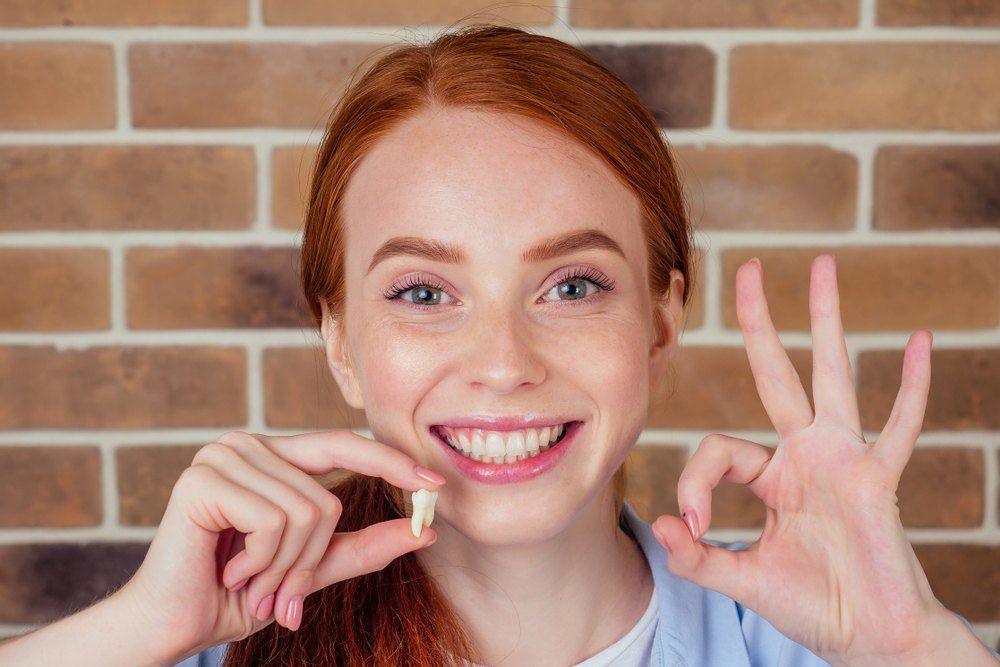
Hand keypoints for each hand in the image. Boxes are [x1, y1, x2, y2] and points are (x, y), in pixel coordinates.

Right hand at [117, 430, 443, 660]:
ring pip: (306, 512)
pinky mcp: (203, 479)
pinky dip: (262, 562)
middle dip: (310, 560)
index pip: (343, 445)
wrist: (173, 625)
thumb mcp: (312, 569)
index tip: (435, 485)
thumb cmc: (237, 594)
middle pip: (328, 498)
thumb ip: (363, 547)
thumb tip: (425, 531)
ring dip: (283, 567)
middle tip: (278, 592)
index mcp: (273, 456)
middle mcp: (247, 445)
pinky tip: (229, 571)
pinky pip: (274, 521)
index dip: (390, 462)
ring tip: (249, 581)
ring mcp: (223, 456)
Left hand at [651, 254, 950, 663]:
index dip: (695, 485)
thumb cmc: (812, 607)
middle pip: (777, 373)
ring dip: (826, 322)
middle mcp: (805, 454)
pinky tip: (919, 340)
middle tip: (747, 267)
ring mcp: (844, 460)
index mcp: (771, 474)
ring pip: (833, 376)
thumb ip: (699, 559)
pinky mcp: (879, 480)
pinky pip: (900, 427)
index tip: (694, 529)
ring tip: (823, 265)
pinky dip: (911, 387)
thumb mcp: (743, 580)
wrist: (869, 640)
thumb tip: (661, 528)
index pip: (718, 450)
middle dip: (760, 323)